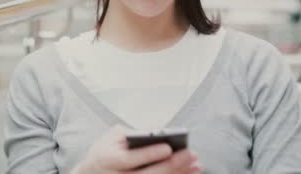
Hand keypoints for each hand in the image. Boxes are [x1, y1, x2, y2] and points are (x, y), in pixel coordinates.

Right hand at [72, 125, 201, 173]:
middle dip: (172, 165)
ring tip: (196, 165)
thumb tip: (157, 134)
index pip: (130, 159)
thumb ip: (132, 135)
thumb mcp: (112, 137)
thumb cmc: (105, 152)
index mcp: (108, 160)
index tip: (168, 147)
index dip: (149, 154)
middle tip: (190, 155)